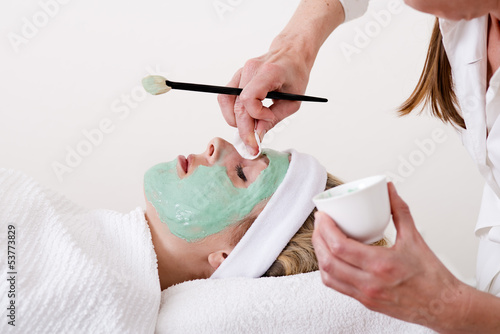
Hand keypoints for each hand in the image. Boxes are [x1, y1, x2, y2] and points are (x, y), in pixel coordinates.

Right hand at [218, 41, 311, 154]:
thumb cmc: (295, 74)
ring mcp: (241, 71)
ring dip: (234, 120)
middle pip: (237, 105)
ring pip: (225, 101)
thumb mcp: (294, 100)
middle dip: (244, 129)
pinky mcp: (237, 76)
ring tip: (249, 129)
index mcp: (269, 72)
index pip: (249, 98)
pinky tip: (245, 118)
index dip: (256, 115)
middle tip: (252, 145)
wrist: (291, 52)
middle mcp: (250, 69)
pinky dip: (232, 111)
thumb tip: (258, 135)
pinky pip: (226, 97)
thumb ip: (275, 118)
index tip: (268, 118)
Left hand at [312, 182, 470, 331]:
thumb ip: (399, 211)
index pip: (340, 246)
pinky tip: (330, 258)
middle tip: (319, 224)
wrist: (443, 306)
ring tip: (321, 238)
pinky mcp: (365, 302)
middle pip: (328, 261)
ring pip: (328, 276)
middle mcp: (369, 283)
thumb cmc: (431, 276)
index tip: (322, 216)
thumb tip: (389, 190)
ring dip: (320, 255)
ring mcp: (365, 295)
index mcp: (381, 265)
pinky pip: (337, 287)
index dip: (325, 229)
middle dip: (317, 239)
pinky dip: (328, 271)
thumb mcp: (415, 238)